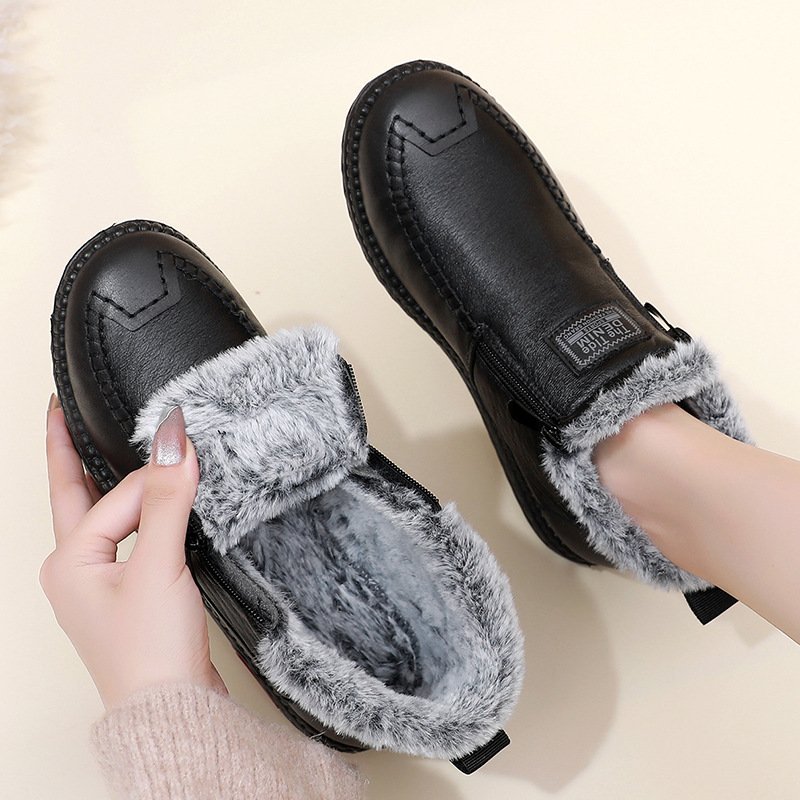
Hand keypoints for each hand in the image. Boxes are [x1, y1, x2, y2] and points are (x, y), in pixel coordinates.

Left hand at [41, 396, 226, 709]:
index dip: (155, 473)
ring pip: (107, 516)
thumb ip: (166, 499)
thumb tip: (174, 440)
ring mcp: (102, 583)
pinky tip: (154, 505)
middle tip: (60, 411)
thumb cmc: (150, 652)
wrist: (172, 709)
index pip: (120, 495)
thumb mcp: (158, 565)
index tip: (179, 430)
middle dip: (71, 452)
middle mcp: (78, 570)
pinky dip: (141, 513)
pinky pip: (130, 537)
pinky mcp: (131, 593)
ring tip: (99, 448)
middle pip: (79, 495)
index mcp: (69, 562)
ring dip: (110, 483)